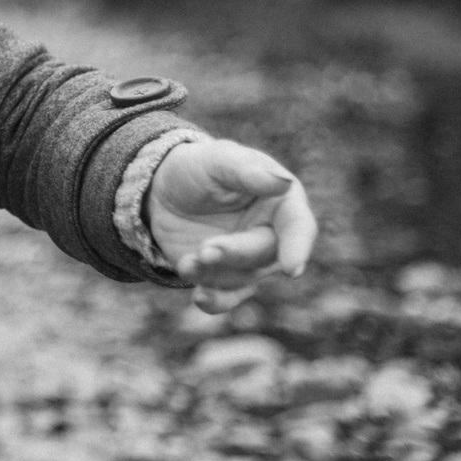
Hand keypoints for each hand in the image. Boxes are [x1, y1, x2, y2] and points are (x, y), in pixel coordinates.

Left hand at [147, 139, 317, 314]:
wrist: (160, 191)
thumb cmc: (196, 168)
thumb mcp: (216, 159)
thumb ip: (246, 169)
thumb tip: (283, 182)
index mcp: (281, 201)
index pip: (299, 226)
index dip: (298, 247)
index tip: (291, 268)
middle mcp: (272, 234)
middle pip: (266, 255)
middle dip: (236, 254)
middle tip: (206, 250)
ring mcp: (249, 259)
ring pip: (244, 278)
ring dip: (216, 274)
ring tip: (188, 263)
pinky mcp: (225, 277)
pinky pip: (227, 297)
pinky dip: (216, 301)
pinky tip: (201, 299)